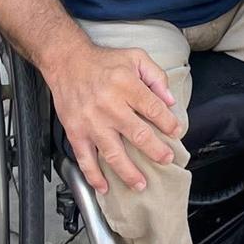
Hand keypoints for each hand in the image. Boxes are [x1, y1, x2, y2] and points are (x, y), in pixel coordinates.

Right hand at [46, 43, 180, 194]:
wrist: (67, 61)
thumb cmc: (103, 61)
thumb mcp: (135, 57)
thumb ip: (155, 76)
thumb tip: (170, 100)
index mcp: (126, 85)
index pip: (153, 109)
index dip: (168, 123)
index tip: (176, 132)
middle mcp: (109, 105)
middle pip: (137, 135)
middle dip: (156, 151)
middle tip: (166, 159)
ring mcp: (91, 122)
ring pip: (113, 154)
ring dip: (129, 172)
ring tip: (141, 184)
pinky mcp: (75, 132)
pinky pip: (85, 159)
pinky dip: (94, 176)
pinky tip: (104, 187)